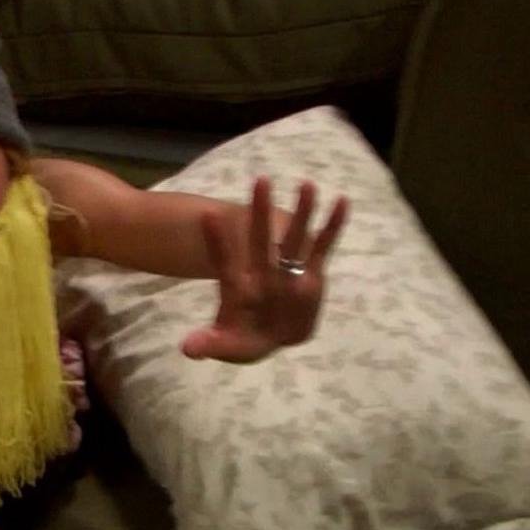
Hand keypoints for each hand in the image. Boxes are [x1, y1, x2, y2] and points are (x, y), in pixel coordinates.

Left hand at [181, 177, 346, 362]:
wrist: (271, 338)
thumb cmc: (245, 338)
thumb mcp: (228, 346)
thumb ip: (211, 344)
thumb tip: (189, 350)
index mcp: (238, 285)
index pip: (223, 260)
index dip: (216, 240)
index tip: (208, 215)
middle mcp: (262, 271)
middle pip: (259, 238)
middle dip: (260, 211)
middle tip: (260, 180)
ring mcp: (287, 270)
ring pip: (293, 237)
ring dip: (300, 211)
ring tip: (305, 183)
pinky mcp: (311, 274)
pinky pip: (322, 247)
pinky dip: (332, 226)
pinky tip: (341, 201)